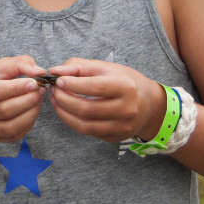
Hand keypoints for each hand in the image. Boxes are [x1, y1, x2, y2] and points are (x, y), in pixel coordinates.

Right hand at [0, 56, 47, 142]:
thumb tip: (40, 72)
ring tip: (38, 100)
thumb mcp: (2, 66)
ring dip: (30, 113)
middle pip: (4, 110)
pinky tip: (32, 111)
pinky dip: (27, 124)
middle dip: (27, 100)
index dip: (16, 88)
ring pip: (10, 126)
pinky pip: (13, 135)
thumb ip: (21, 64)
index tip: (34, 82)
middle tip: (41, 90)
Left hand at [48, 58, 164, 142]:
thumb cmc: (125, 81)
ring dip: (64, 112)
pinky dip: (72, 121)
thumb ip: (79, 66)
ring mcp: (122, 127)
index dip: (73, 85)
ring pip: (85, 125)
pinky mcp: (115, 138)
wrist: (149, 104)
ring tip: (55, 100)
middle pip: (88, 109)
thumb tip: (55, 71)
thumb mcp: (106, 68)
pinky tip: (65, 110)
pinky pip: (88, 132)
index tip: (58, 80)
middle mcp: (127, 109)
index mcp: (126, 87)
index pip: (95, 87)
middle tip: (53, 90)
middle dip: (64, 99)